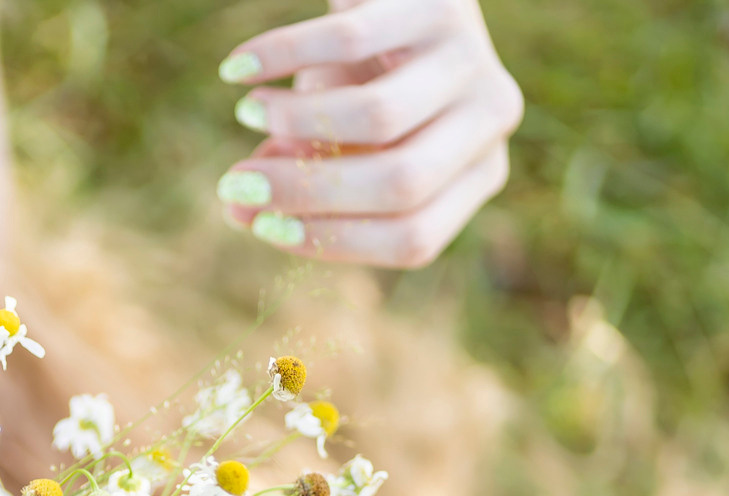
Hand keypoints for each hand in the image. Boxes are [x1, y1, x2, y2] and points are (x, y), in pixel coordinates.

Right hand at [215, 0, 522, 268]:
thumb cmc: (372, 77)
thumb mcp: (340, 138)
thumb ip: (296, 177)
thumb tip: (237, 210)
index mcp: (479, 175)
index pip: (412, 238)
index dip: (332, 240)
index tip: (263, 226)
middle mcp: (492, 122)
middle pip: (399, 185)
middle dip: (305, 191)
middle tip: (236, 182)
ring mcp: (474, 61)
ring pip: (378, 118)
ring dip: (294, 121)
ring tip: (246, 113)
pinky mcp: (441, 3)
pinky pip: (347, 41)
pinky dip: (280, 58)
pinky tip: (236, 70)